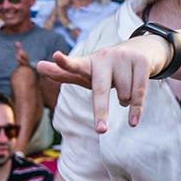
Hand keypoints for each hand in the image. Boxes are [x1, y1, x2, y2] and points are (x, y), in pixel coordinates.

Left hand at [37, 36, 172, 131]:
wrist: (142, 48)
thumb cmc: (107, 67)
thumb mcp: (87, 71)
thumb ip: (64, 72)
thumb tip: (38, 65)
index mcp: (89, 62)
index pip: (75, 65)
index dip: (64, 63)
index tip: (56, 56)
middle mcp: (105, 57)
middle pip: (101, 91)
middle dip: (101, 111)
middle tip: (100, 131)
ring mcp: (123, 58)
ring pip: (123, 96)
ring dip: (125, 101)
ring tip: (126, 90)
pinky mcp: (141, 62)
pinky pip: (138, 93)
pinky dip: (136, 110)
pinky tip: (133, 121)